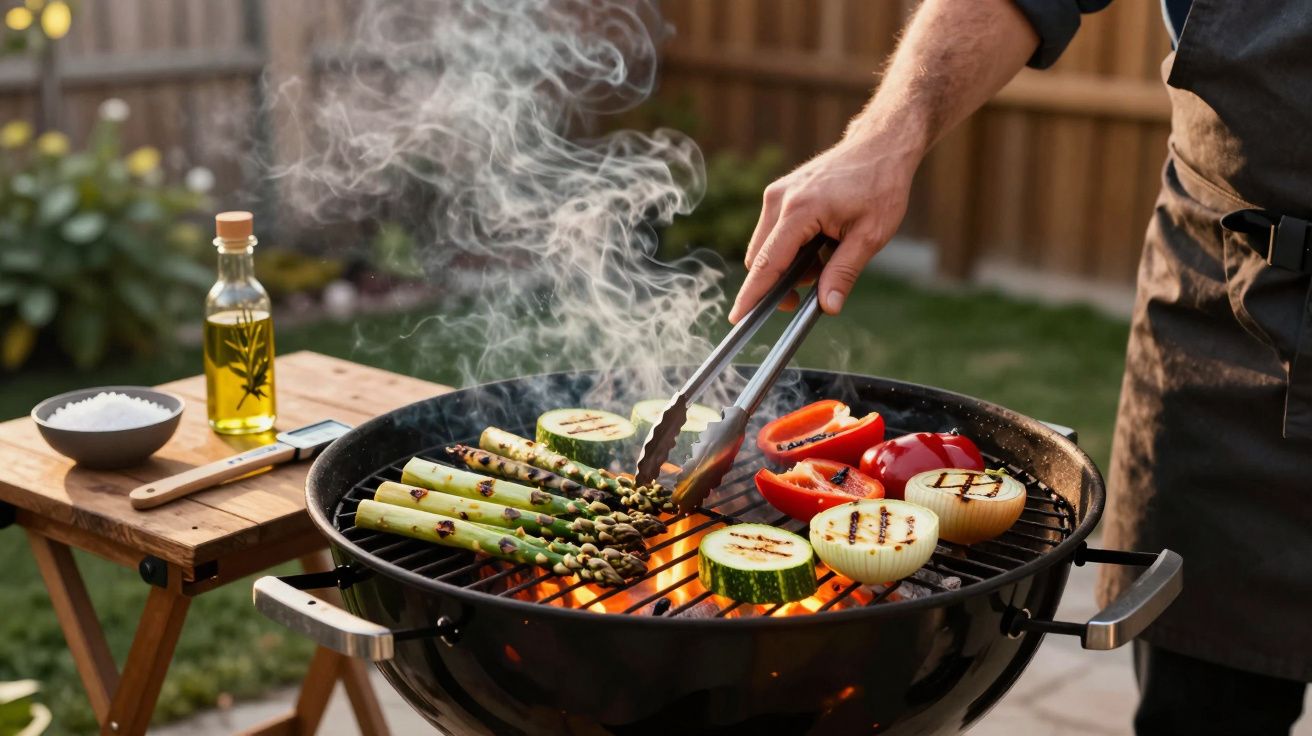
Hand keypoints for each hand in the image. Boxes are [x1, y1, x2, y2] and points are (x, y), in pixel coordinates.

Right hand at [730, 131, 921, 322]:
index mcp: (800, 210)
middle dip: (778, 283)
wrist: (879, 146)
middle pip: (760, 258)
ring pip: (765, 247)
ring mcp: (776, 193)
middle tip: (809, 293)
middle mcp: (779, 199)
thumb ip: (844, 272)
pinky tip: (818, 245)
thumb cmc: (880, 186)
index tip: (738, 318)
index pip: (768, 262)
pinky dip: (789, 249)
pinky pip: (772, 232)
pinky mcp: (779, 192)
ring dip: (786, 265)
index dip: (752, 294)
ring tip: (824, 261)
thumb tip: (827, 307)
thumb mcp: (870, 235)